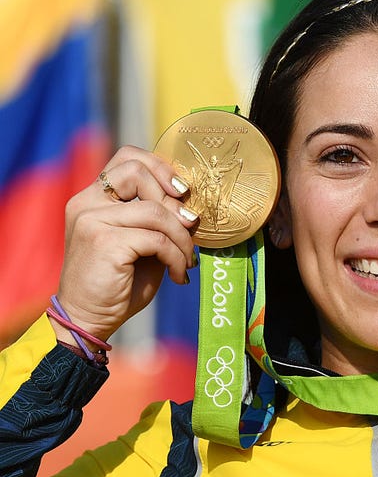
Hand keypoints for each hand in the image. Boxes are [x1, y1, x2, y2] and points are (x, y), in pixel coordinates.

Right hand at [54, 146, 197, 343]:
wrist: (89, 319)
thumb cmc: (119, 281)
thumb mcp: (142, 241)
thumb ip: (157, 217)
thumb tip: (191, 205)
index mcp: (94, 197)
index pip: (128, 157)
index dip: (160, 168)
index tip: (182, 192)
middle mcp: (87, 203)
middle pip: (139, 173)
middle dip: (174, 202)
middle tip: (190, 229)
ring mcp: (91, 220)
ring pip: (155, 210)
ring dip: (182, 237)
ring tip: (186, 260)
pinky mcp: (103, 242)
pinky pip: (156, 239)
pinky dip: (176, 257)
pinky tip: (178, 274)